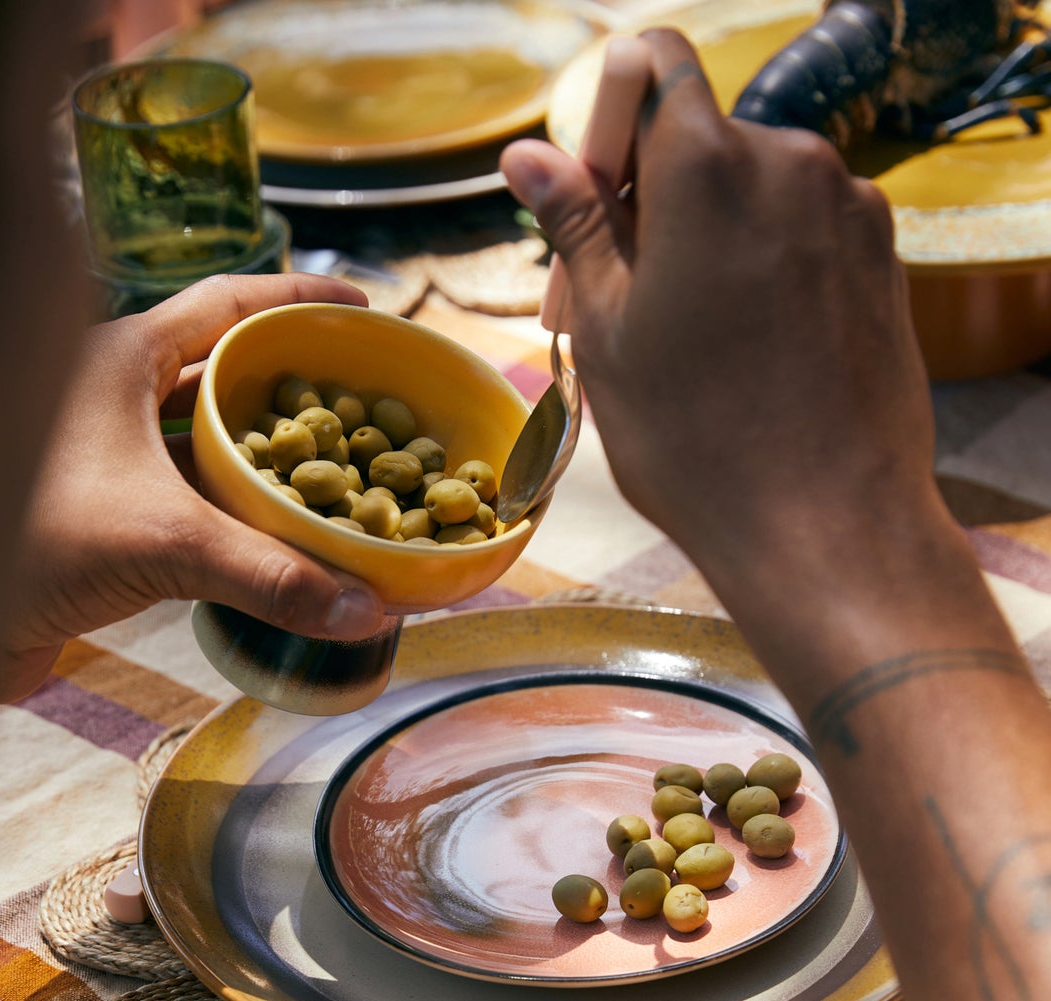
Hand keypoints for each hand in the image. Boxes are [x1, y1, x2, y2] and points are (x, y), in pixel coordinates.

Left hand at [0, 274, 383, 700]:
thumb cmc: (31, 541)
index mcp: (119, 356)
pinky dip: (239, 515)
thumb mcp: (163, 541)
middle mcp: (112, 396)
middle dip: (297, 389)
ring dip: (270, 461)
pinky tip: (282, 539)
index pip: (226, 303)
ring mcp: (108, 458)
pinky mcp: (107, 517)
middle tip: (369, 404)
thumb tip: (366, 607)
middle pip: (224, 373)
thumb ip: (269, 573)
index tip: (363, 310)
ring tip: (343, 474)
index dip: (298, 300)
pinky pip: (191, 501)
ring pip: (207, 444)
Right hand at [501, 36, 948, 655]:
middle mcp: (791, 162)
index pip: (650, 62)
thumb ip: (576, 225)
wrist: (826, 526)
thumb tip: (530, 156)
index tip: (589, 201)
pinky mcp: (882, 256)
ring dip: (702, 240)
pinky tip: (739, 354)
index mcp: (708, 167)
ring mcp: (847, 208)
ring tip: (673, 344)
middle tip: (603, 305)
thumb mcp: (607, 332)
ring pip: (750, 189)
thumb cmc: (701, 443)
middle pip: (698, 137)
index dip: (606, 119)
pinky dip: (760, 266)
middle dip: (643, 200)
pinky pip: (800, 230)